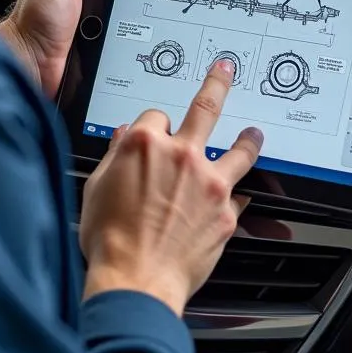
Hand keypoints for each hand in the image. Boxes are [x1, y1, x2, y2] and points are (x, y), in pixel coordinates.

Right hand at [79, 60, 263, 316]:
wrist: (135, 279)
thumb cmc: (110, 239)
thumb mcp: (96, 187)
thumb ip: (115, 157)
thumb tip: (123, 138)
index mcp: (144, 145)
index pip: (155, 117)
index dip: (153, 128)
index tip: (153, 136)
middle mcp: (181, 156)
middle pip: (205, 108)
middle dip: (216, 84)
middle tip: (224, 72)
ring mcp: (208, 184)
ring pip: (239, 150)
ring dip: (248, 139)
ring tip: (255, 133)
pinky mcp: (226, 213)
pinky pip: (239, 196)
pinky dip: (238, 195)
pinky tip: (241, 195)